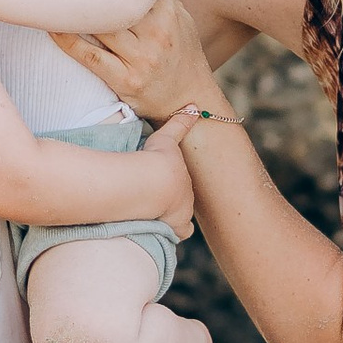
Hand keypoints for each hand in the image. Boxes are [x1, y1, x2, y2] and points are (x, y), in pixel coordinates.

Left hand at [62, 0, 222, 127]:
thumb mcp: (182, 13)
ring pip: (99, 26)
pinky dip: (67, 40)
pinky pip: (91, 56)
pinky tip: (50, 26)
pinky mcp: (126, 80)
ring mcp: (141, 57)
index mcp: (167, 11)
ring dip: (69, 8)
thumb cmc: (182, 51)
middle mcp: (155, 32)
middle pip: (111, 0)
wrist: (190, 99)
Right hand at [136, 109, 201, 237]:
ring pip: (177, 224)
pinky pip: (171, 236)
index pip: (186, 189)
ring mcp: (178, 218)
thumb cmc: (157, 160)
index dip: (178, 190)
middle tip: (161, 203)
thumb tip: (193, 106)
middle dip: (173, 205)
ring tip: (155, 219)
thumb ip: (179, 124)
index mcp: (186, 183)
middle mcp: (186, 202)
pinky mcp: (168, 229)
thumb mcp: (166, 139)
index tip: (169, 189)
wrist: (149, 183)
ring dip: (168, 221)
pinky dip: (165, 235)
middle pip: (182, 206)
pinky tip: (155, 234)